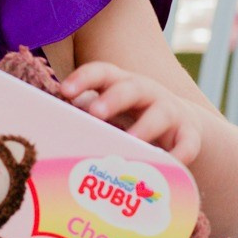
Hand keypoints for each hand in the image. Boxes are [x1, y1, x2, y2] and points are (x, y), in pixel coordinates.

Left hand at [60, 61, 201, 163]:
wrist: (177, 123)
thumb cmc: (128, 117)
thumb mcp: (108, 111)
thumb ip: (85, 115)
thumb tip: (49, 127)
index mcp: (119, 82)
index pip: (100, 72)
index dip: (82, 79)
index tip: (65, 91)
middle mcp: (145, 92)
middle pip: (129, 88)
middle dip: (112, 99)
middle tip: (94, 113)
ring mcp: (169, 110)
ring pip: (159, 113)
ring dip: (144, 127)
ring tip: (130, 142)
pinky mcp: (188, 133)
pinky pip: (187, 142)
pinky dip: (180, 153)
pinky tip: (169, 165)